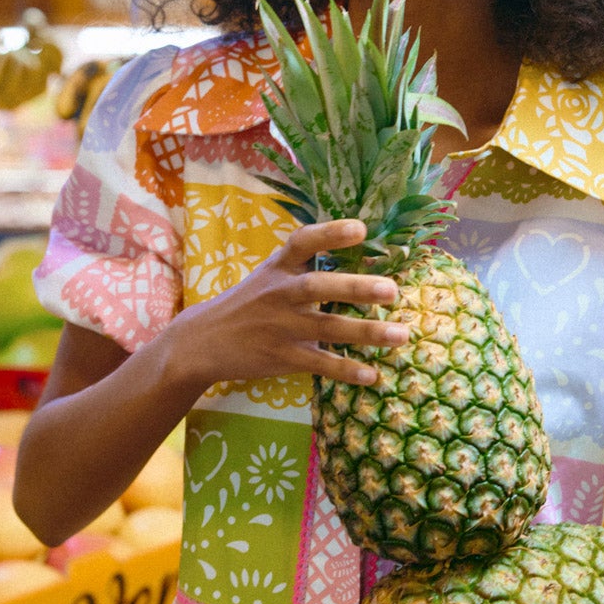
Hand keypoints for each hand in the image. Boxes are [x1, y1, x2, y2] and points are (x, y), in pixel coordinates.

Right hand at [167, 218, 406, 393]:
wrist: (203, 341)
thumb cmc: (247, 303)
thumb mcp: (269, 275)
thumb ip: (305, 266)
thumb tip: (360, 253)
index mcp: (278, 267)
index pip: (303, 242)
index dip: (331, 233)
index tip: (362, 228)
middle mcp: (279, 293)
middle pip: (318, 288)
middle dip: (355, 288)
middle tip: (392, 290)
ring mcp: (279, 327)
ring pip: (326, 329)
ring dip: (365, 332)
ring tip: (400, 335)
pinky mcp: (280, 357)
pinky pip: (318, 364)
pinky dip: (345, 370)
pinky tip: (371, 375)